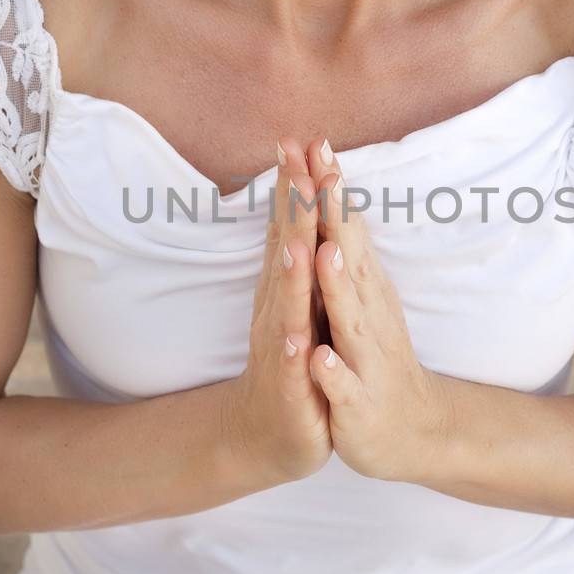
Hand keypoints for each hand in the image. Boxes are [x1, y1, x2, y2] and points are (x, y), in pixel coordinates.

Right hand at [223, 139, 332, 484]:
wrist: (272, 433)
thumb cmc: (292, 361)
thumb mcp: (298, 301)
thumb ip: (297, 253)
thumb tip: (299, 201)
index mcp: (287, 288)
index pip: (291, 228)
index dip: (295, 187)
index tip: (301, 140)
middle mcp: (278, 309)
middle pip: (286, 252)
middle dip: (291, 211)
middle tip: (295, 165)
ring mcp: (282, 348)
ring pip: (287, 307)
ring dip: (290, 277)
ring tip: (297, 244)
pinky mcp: (290, 388)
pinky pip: (292, 370)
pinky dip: (293, 353)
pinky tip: (296, 340)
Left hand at [303, 137, 451, 480]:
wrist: (411, 434)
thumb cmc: (376, 358)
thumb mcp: (362, 299)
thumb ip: (348, 249)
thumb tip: (334, 194)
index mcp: (363, 290)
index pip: (344, 230)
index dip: (329, 189)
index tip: (315, 142)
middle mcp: (368, 316)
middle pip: (349, 259)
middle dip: (334, 217)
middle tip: (322, 170)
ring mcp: (364, 359)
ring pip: (349, 319)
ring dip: (338, 286)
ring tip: (325, 252)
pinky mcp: (356, 404)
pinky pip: (341, 387)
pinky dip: (330, 372)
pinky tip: (316, 357)